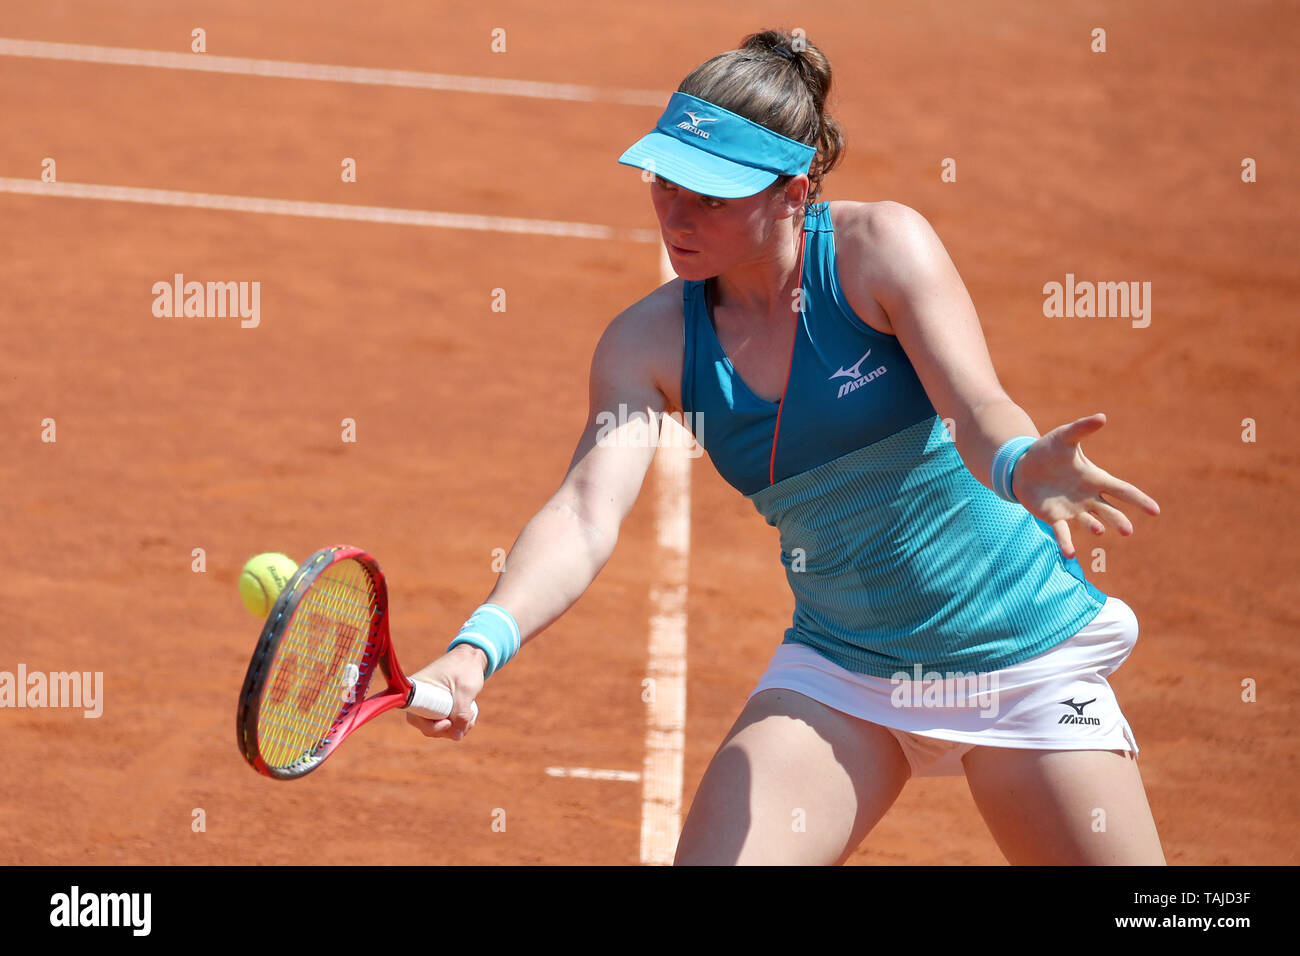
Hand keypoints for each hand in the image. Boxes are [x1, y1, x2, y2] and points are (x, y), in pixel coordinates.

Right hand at [404, 643, 487, 740]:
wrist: (472, 657)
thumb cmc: (466, 668)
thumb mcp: (465, 691)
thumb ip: (462, 714)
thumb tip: (457, 737)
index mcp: (417, 689)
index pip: (415, 718)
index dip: (431, 727)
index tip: (449, 722)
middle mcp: (418, 697)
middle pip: (426, 726)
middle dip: (447, 730)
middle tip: (467, 724)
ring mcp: (428, 702)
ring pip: (436, 727)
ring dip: (454, 729)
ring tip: (470, 720)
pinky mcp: (437, 706)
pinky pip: (442, 722)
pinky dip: (455, 725)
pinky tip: (469, 719)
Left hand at [1010, 412, 1159, 560]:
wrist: (1023, 466)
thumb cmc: (1048, 451)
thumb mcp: (1064, 437)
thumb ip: (1082, 428)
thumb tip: (1102, 417)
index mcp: (1095, 479)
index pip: (1122, 490)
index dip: (1139, 500)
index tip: (1155, 510)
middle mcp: (1087, 498)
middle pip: (1109, 511)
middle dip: (1118, 520)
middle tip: (1128, 530)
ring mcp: (1072, 509)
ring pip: (1089, 522)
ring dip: (1094, 527)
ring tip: (1099, 531)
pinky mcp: (1054, 517)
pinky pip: (1062, 532)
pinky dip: (1066, 543)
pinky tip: (1069, 554)